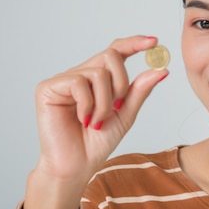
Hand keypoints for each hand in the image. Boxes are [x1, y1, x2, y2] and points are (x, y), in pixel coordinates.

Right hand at [22, 35, 167, 208]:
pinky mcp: (48, 88)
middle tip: (118, 106)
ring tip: (97, 122)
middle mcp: (81, 74)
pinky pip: (78, 82)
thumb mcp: (126, 115)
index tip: (154, 42)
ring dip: (105, 103)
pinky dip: (88, 104)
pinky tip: (83, 119)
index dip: (134, 43)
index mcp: (98, 79)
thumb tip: (160, 70)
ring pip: (98, 73)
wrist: (76, 166)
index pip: (116, 51)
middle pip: (111, 55)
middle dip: (122, 83)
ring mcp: (63, 80)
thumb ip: (139, 91)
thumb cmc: (97, 142)